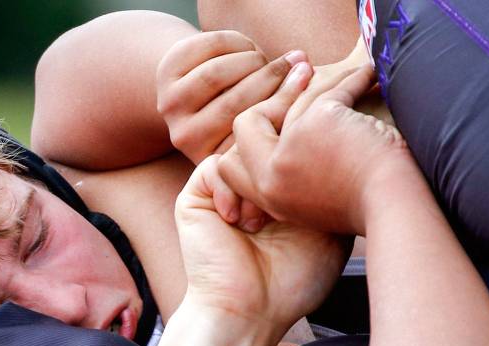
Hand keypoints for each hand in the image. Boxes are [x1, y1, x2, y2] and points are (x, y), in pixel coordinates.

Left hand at [157, 31, 306, 165]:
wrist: (190, 96)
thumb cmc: (240, 118)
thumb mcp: (256, 135)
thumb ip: (278, 131)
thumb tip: (323, 119)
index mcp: (210, 159)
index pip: (249, 136)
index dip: (282, 106)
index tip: (309, 86)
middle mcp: (185, 138)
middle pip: (234, 103)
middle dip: (271, 79)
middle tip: (296, 65)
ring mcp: (171, 106)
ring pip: (218, 75)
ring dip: (253, 60)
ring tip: (269, 59)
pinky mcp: (166, 73)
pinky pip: (207, 50)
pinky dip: (235, 43)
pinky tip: (247, 48)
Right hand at [175, 156, 347, 333]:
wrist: (251, 312)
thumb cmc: (293, 283)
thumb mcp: (331, 229)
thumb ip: (335, 190)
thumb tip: (349, 154)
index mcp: (282, 193)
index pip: (291, 149)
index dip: (303, 154)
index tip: (312, 181)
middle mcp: (253, 189)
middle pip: (267, 142)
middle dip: (279, 168)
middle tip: (286, 205)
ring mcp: (224, 193)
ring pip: (241, 151)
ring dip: (253, 185)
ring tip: (259, 224)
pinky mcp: (196, 200)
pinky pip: (214, 166)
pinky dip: (229, 190)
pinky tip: (236, 223)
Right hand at [220, 66, 410, 234]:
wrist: (395, 209)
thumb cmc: (368, 208)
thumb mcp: (315, 201)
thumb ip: (293, 177)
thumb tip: (285, 134)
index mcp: (270, 196)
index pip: (234, 160)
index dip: (253, 135)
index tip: (283, 116)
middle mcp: (272, 174)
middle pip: (246, 124)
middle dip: (272, 98)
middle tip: (302, 77)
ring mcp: (290, 148)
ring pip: (297, 99)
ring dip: (327, 80)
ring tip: (351, 72)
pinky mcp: (317, 123)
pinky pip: (332, 89)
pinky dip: (356, 79)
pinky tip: (371, 75)